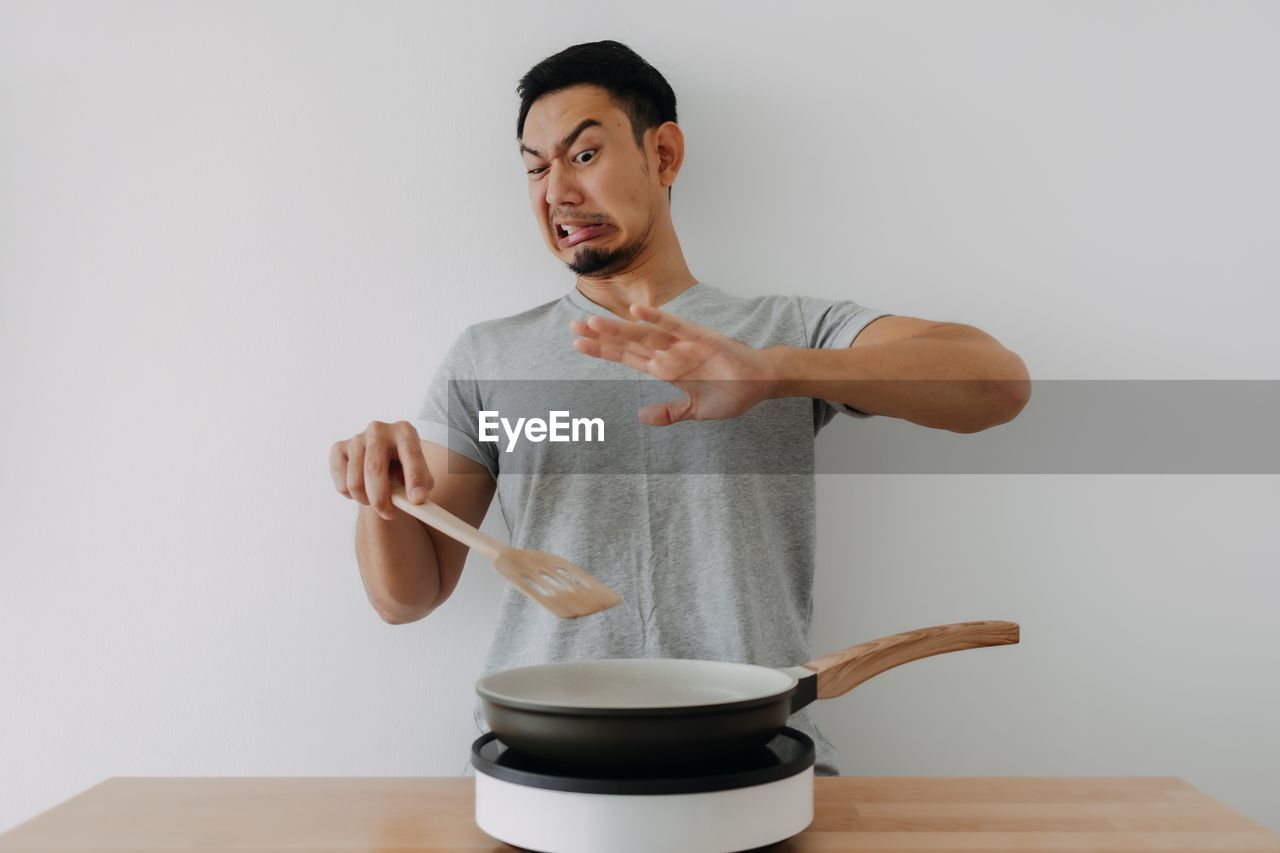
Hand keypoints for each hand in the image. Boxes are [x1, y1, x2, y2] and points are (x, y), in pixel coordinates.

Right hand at [330, 421, 433, 519]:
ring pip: (355, 481)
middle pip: (374, 469)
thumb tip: (416, 499)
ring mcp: (356, 438)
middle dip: (381, 499)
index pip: (410, 454)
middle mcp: (378, 430)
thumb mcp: (420, 473)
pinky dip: (350, 496)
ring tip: (376, 500)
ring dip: (365, 500)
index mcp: (404, 432)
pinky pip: (341, 483)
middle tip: (389, 514)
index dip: (414, 477)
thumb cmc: (404, 468)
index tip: (416, 499)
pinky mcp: (338, 448)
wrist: (383, 459)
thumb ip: (422, 485)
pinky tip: (361, 490)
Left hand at [570, 304, 776, 425]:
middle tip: (573, 327)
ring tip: (594, 322)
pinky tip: (638, 311)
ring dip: (620, 329)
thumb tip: (641, 417)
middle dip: (601, 337)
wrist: (761, 383)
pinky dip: (658, 319)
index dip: (603, 351)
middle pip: (628, 343)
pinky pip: (676, 328)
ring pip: (645, 334)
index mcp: (666, 368)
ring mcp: (684, 345)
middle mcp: (669, 353)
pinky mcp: (702, 339)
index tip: (577, 344)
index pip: (627, 358)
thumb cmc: (731, 393)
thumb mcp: (694, 411)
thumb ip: (669, 413)